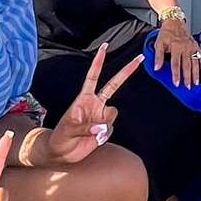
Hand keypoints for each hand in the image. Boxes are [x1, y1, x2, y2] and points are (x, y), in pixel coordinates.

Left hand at [39, 45, 142, 164]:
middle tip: (140, 57)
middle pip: (114, 84)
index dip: (98, 62)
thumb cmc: (60, 137)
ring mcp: (101, 116)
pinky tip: (93, 140)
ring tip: (90, 133)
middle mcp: (95, 104)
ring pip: (113, 114)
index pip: (93, 76)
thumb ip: (84, 127)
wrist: (62, 153)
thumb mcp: (67, 130)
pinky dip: (104, 135)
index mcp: (84, 99)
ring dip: (104, 124)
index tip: (104, 47)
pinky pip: (111, 129)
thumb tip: (100, 128)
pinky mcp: (105, 129)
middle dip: (127, 71)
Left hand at [154, 19, 200, 86]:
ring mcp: (192, 47)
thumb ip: (158, 56)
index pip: (176, 64)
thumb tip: (156, 68)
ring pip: (195, 62)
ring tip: (195, 82)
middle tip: (188, 86)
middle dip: (188, 77)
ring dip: (196, 73)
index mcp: (176, 47)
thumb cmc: (166, 34)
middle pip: (187, 65)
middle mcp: (185, 47)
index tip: (177, 83)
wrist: (174, 22)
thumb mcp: (158, 43)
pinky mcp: (196, 46)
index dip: (176, 74)